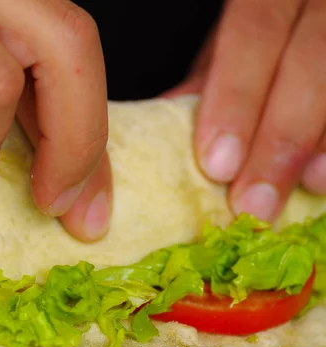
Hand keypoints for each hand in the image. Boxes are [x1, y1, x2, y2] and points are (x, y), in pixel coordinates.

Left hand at [165, 0, 325, 221]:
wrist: (310, 8)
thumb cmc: (265, 30)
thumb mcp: (232, 44)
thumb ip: (210, 81)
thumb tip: (161, 136)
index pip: (254, 34)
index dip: (235, 99)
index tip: (217, 164)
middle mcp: (319, 1)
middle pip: (309, 61)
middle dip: (281, 137)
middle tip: (254, 203)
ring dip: (323, 141)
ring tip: (306, 187)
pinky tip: (325, 176)